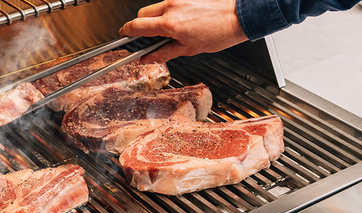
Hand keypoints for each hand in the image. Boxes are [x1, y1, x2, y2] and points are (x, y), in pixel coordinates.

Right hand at [119, 0, 248, 62]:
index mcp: (169, 24)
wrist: (237, 17)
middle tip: (149, 38)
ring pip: (155, 8)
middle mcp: (171, 7)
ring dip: (156, 19)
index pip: (137, 25)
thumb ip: (164, 53)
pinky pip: (169, 4)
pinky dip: (169, 13)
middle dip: (141, 25)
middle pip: (142, 14)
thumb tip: (148, 57)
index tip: (124, 37)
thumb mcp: (189, 49)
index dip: (126, 32)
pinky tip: (182, 23)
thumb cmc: (218, 33)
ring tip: (171, 32)